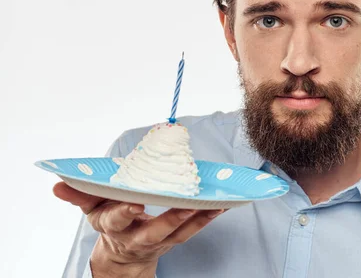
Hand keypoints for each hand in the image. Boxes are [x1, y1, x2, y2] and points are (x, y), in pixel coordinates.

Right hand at [53, 182, 224, 276]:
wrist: (122, 256)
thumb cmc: (110, 221)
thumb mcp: (91, 209)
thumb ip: (79, 195)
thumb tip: (58, 183)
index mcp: (113, 225)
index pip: (117, 219)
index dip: (124, 211)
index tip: (133, 201)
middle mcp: (137, 236)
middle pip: (154, 231)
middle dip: (169, 220)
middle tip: (185, 206)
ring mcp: (159, 240)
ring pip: (180, 232)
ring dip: (198, 218)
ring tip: (215, 203)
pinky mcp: (175, 239)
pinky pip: (193, 229)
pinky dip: (208, 217)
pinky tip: (222, 204)